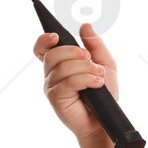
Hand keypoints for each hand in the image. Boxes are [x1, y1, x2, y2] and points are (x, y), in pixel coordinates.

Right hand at [34, 21, 120, 144]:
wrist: (105, 121)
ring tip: (99, 76)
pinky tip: (97, 84)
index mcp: (59, 65)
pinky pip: (68, 82)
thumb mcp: (105, 65)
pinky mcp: (56, 99)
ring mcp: (51, 87)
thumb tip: (85, 26)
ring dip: (85, 68)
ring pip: (62, 67)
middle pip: (53, 54)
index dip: (44, 40)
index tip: (55, 36)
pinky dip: (86, 80)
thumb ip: (95, 46)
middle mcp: (51, 75)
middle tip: (91, 60)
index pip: (42, 49)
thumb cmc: (103, 95)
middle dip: (74, 53)